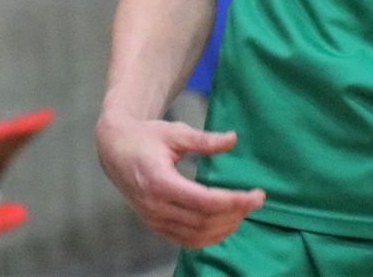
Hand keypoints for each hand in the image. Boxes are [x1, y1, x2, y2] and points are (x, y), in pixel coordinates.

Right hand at [96, 112, 263, 247]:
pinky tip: (225, 224)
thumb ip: (204, 140)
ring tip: (244, 211)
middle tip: (256, 200)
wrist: (114, 149)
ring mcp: (153, 219)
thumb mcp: (175, 133)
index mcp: (160, 182)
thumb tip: (233, 139)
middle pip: (204, 221)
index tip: (257, 195)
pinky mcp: (154, 224)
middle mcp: (155, 206)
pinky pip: (185, 240)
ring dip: (225, 228)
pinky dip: (209, 237)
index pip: (206, 202)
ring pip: (197, 235)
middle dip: (235, 214)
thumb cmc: (146, 137)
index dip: (235, 201)